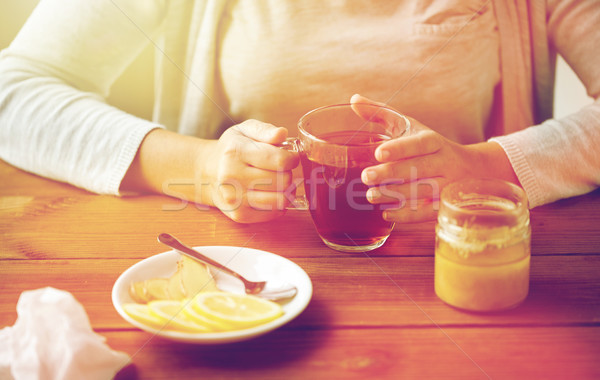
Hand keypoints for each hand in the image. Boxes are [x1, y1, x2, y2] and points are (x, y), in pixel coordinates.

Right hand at [205, 120, 298, 222]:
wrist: (207, 173)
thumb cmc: (231, 150)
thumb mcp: (244, 131)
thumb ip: (265, 130)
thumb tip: (281, 133)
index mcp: (235, 152)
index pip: (280, 160)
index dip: (292, 159)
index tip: (290, 157)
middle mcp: (232, 177)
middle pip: (283, 181)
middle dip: (288, 173)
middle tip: (281, 169)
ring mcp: (235, 199)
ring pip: (280, 200)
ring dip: (286, 191)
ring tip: (280, 182)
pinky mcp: (240, 215)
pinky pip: (273, 213)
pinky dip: (278, 204)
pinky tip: (270, 193)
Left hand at [351, 94, 518, 222]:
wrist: (472, 169)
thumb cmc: (430, 146)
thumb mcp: (410, 126)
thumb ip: (382, 114)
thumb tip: (354, 100)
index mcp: (433, 141)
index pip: (419, 144)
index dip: (400, 148)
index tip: (378, 152)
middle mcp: (443, 163)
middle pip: (418, 169)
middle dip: (391, 174)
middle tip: (366, 177)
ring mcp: (447, 186)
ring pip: (423, 192)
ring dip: (395, 196)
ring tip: (371, 196)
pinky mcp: (444, 205)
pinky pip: (426, 213)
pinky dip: (406, 216)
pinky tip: (386, 214)